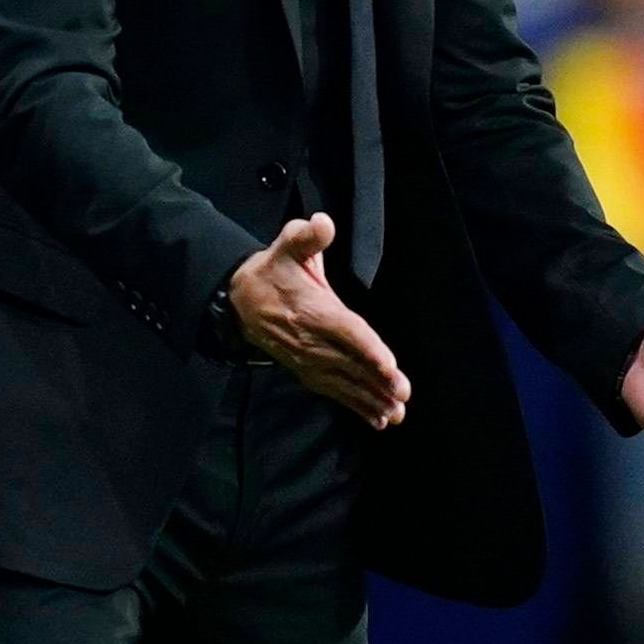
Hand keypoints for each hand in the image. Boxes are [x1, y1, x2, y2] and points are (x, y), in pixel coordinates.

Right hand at [228, 212, 411, 428]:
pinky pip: (335, 392)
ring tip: (395, 414)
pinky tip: (378, 420)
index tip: (388, 365)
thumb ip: (306, 236)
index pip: (345, 330)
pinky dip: (356, 407)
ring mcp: (309, 359)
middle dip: (376, 382)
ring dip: (370, 400)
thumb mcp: (286, 245)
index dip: (367, 347)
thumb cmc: (273, 270)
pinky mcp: (308, 371)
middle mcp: (312, 340)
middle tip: (402, 396)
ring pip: (345, 383)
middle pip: (350, 363)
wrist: (241, 301)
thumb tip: (323, 223)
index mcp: (313, 309)